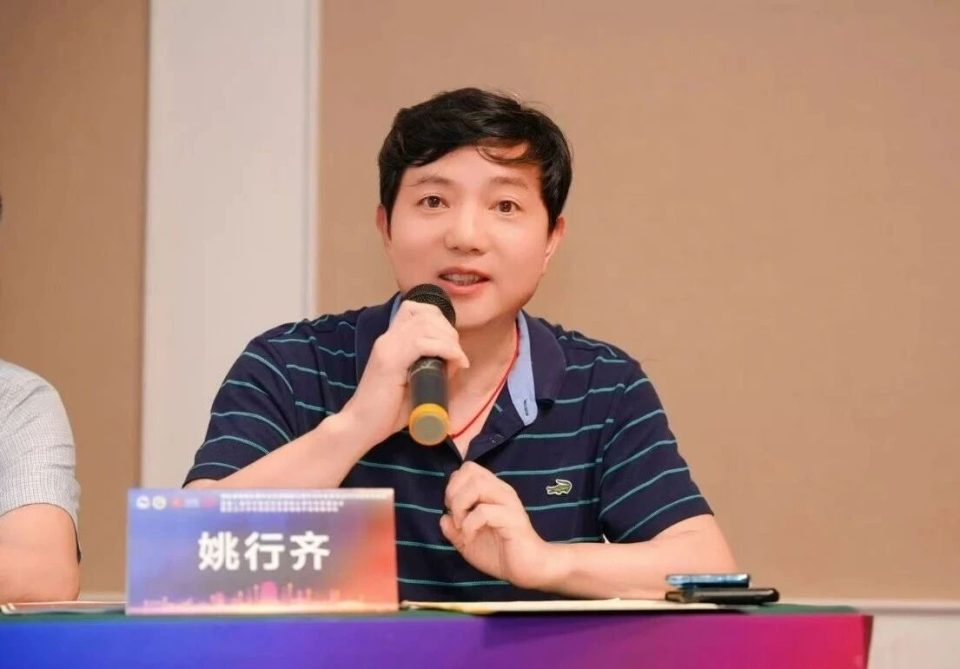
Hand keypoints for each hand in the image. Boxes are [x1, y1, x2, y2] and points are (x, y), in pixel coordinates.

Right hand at [335, 300, 469, 447]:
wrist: (360, 427)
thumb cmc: (387, 411)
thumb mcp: (414, 383)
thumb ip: (431, 367)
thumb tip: (455, 360)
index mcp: (390, 340)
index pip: (415, 309)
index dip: (439, 319)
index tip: (451, 342)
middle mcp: (387, 338)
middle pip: (426, 314)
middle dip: (449, 330)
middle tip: (457, 354)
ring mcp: (387, 348)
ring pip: (426, 325)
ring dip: (449, 340)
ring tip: (458, 359)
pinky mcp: (390, 362)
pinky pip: (422, 343)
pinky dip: (446, 349)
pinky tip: (456, 361)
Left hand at [440, 462, 557, 590]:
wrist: (528, 570)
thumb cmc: (501, 554)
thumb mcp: (468, 542)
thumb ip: (454, 529)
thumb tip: (443, 517)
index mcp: (492, 491)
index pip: (469, 468)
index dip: (454, 485)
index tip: (452, 509)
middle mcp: (501, 491)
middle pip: (470, 470)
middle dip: (453, 492)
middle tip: (456, 515)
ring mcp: (508, 503)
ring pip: (477, 484)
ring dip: (461, 504)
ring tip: (461, 525)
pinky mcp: (512, 518)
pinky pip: (483, 511)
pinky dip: (469, 525)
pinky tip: (470, 538)